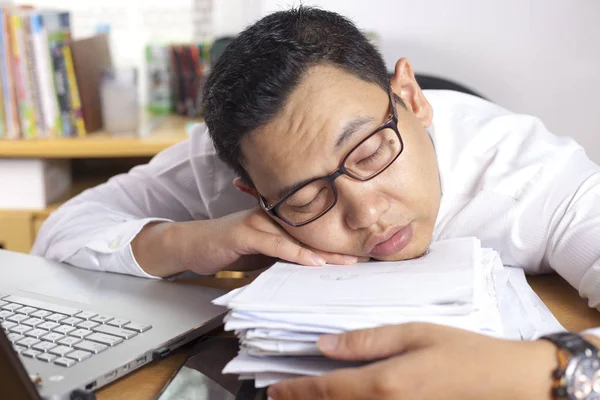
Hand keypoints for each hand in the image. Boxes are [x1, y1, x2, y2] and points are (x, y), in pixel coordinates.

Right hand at [133, 207, 367, 276]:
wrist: (193, 244)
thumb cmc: (230, 246)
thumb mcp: (264, 253)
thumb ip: (286, 254)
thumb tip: (314, 267)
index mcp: (278, 217)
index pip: (313, 228)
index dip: (336, 240)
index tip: (360, 252)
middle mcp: (270, 214)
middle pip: (312, 229)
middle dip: (338, 245)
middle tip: (365, 256)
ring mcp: (257, 221)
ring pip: (297, 235)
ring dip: (324, 251)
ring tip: (347, 262)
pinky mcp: (243, 231)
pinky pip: (275, 243)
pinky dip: (295, 254)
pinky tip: (313, 263)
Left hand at [268, 323, 556, 399]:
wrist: (506, 383)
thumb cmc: (462, 352)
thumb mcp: (414, 333)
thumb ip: (367, 340)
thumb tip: (325, 344)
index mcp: (384, 384)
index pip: (326, 390)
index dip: (296, 390)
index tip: (273, 390)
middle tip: (278, 396)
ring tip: (302, 398)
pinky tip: (342, 398)